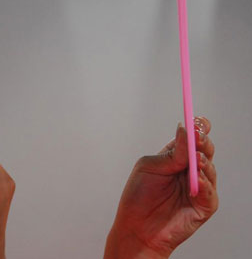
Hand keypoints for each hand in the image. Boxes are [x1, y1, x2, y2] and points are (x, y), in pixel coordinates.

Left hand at [104, 117, 217, 258]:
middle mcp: (190, 169)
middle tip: (197, 137)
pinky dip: (204, 185)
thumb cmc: (139, 196)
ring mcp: (199, 187)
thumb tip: (185, 130)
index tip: (197, 121)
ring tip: (196, 160)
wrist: (136, 226)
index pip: (192, 138)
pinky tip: (197, 179)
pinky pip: (209, 193)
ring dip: (203, 162)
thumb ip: (170, 153)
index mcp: (176, 156)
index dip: (198, 128)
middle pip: (205, 150)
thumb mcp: (149, 167)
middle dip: (203, 142)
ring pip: (210, 170)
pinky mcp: (203, 207)